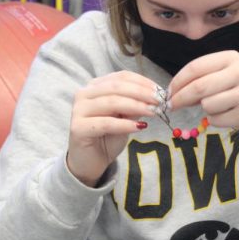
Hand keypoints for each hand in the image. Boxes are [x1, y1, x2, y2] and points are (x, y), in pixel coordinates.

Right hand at [67, 71, 158, 186]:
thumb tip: (154, 97)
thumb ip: (134, 105)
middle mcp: (84, 94)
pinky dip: (125, 124)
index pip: (121, 77)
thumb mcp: (125, 118)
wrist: (89, 162)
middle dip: (141, 93)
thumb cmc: (107, 138)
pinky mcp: (78, 128)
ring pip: (112, 102)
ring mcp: (79, 110)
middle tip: (159, 101)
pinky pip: (106, 123)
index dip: (142, 82)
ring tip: (153, 112)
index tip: (160, 90)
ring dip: (136, 106)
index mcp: (95, 87)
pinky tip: (139, 127)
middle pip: (116, 87)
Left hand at [167, 51, 238, 139]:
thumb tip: (175, 91)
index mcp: (231, 58)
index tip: (169, 91)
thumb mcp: (231, 71)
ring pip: (206, 105)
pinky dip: (215, 120)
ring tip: (217, 106)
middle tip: (172, 105)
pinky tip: (227, 114)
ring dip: (204, 109)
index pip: (195, 67)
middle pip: (198, 87)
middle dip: (180, 98)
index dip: (177, 81)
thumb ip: (206, 76)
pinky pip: (216, 120)